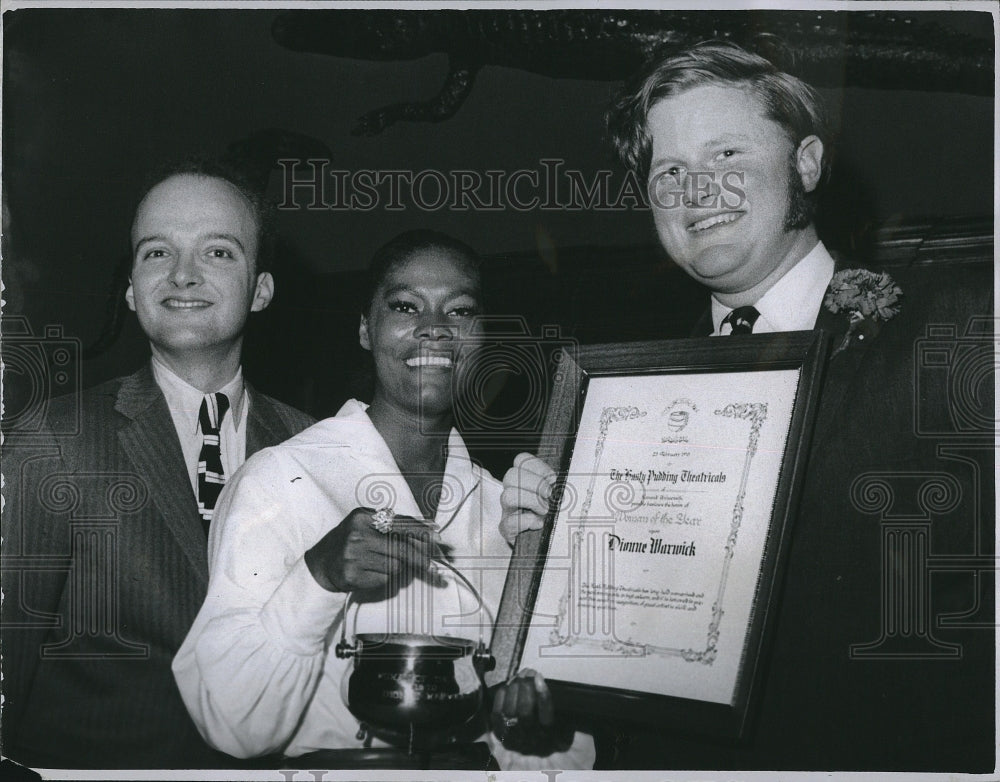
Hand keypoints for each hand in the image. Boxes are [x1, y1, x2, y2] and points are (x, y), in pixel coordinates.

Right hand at [305, 507, 443, 593]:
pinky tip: (373, 573)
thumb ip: (394, 526)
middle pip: (401, 548)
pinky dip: (386, 578)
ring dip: (398, 569)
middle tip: (432, 566)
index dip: (421, 532)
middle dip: (419, 557)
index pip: (399, 524)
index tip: (437, 538)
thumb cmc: (351, 542)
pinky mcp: (352, 575)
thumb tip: (428, 533)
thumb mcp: (367, 525)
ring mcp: (353, 556)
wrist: (322, 565)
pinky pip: (384, 579)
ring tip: (384, 565)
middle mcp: (357, 534)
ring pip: (395, 566)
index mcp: (362, 517)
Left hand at [490, 669, 572, 754]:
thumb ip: (555, 705)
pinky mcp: (499, 732)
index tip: (539, 677)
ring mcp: (512, 738)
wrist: (530, 742)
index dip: (542, 697)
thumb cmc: (547, 724)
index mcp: (548, 738)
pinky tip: (509, 685)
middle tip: (529, 672)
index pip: (546, 719)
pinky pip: (497, 712)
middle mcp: (529, 741)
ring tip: (520, 675)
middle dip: (525, 688)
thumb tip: (540, 681)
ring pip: (510, 711)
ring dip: (514, 688)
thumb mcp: (560, 718)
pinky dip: (502, 696)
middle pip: (525, 714)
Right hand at [499, 453, 556, 544]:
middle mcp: (514, 491)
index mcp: (525, 479)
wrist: (549, 538)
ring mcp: (508, 510)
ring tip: (545, 510)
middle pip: (511, 475)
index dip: (537, 467)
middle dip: (534, 483)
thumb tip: (559, 482)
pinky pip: (508, 523)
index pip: (521, 460)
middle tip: (549, 495)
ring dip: (531, 502)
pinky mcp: (507, 529)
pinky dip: (526, 522)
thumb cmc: (554, 513)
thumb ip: (557, 485)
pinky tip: (538, 524)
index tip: (553, 479)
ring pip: (508, 496)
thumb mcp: (558, 495)